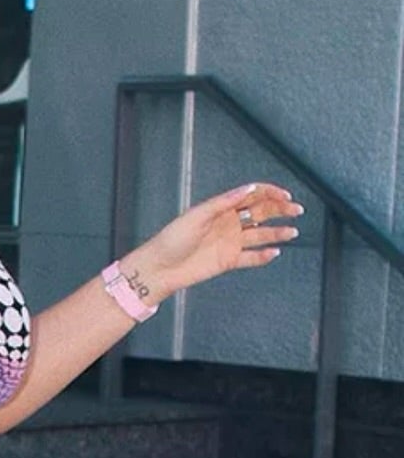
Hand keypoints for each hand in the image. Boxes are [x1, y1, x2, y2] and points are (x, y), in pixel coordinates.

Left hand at [135, 181, 303, 298]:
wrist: (160, 268)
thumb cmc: (172, 239)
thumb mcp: (197, 215)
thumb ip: (224, 203)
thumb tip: (248, 188)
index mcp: (222, 208)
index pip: (251, 195)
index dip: (270, 193)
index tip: (285, 194)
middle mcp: (229, 223)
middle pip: (260, 213)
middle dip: (280, 210)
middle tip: (296, 210)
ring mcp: (230, 242)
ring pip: (260, 235)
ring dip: (277, 232)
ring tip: (292, 231)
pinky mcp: (228, 261)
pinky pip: (251, 257)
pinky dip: (264, 255)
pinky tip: (275, 252)